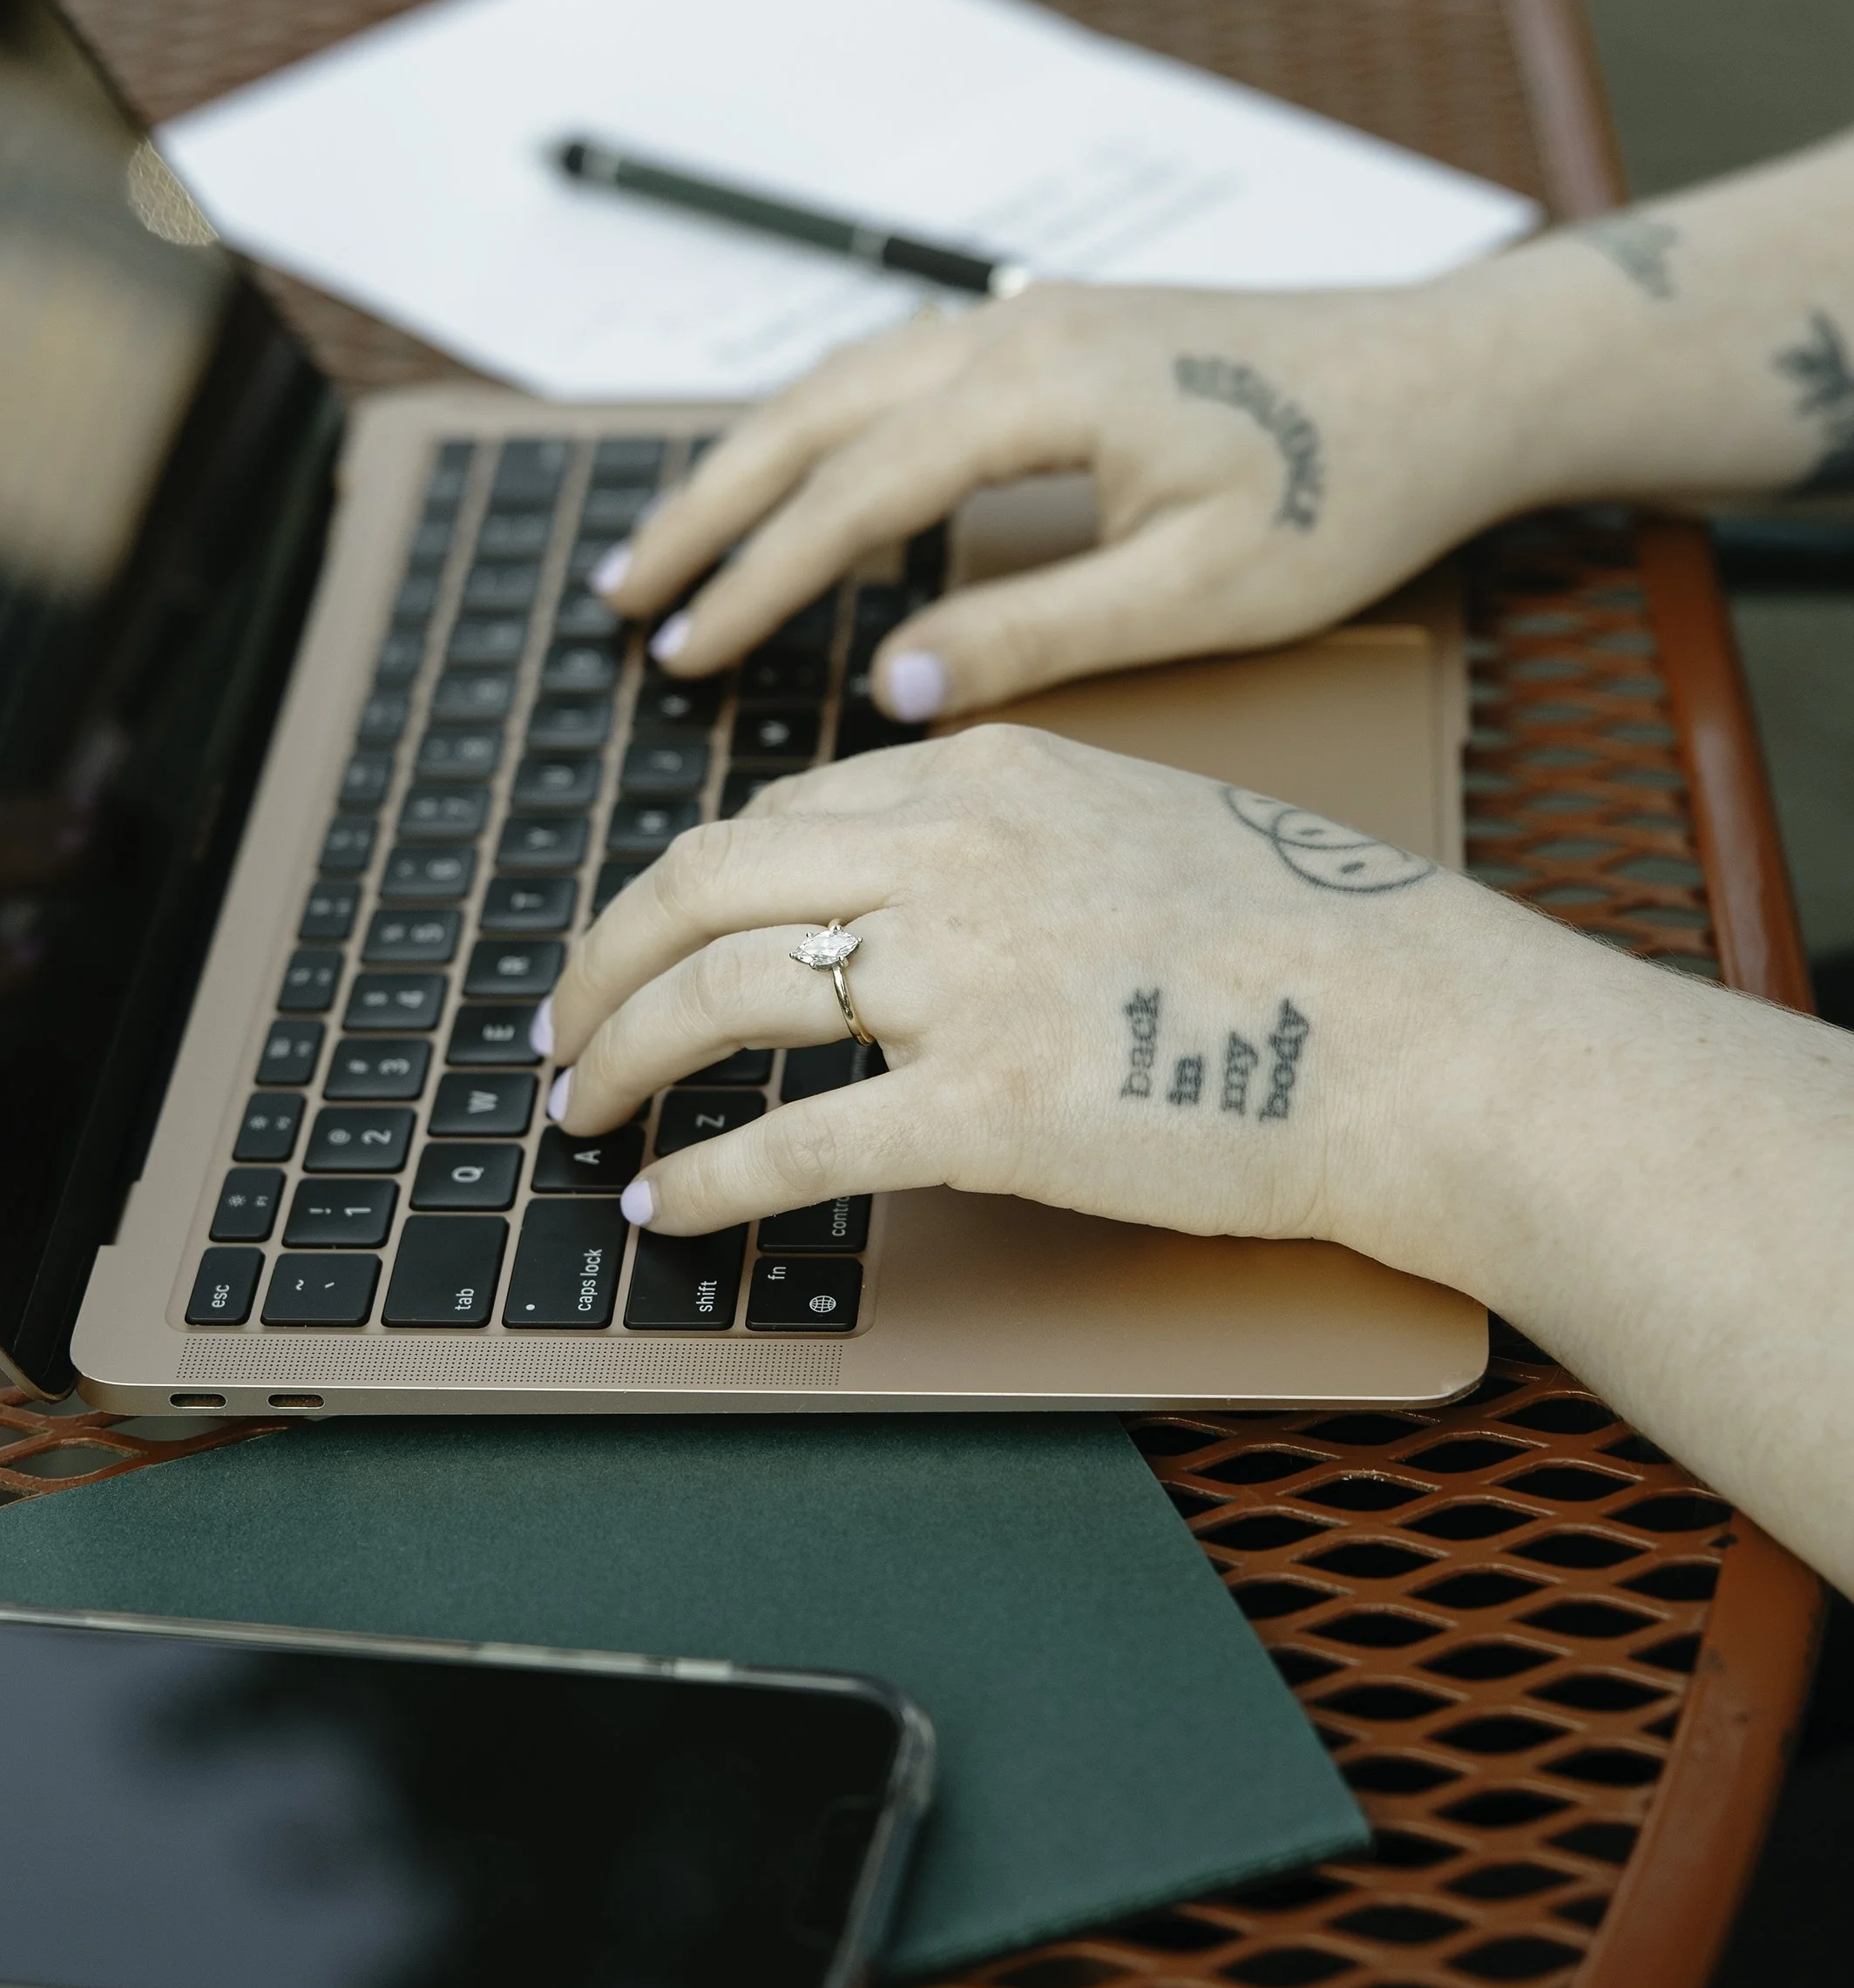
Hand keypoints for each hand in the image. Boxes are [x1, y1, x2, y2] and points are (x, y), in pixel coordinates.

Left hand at [546, 722, 1488, 1264]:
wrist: (1424, 1035)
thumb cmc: (1316, 944)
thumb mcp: (1146, 818)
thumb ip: (1015, 832)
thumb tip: (913, 876)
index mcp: (989, 776)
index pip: (774, 817)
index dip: (678, 889)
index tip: (641, 941)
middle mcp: (952, 853)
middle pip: (704, 884)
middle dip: (604, 961)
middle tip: (563, 1029)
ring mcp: (963, 977)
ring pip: (719, 996)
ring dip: (624, 1059)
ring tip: (584, 1114)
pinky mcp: (987, 1109)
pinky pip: (793, 1144)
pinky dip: (706, 1181)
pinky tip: (667, 1211)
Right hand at [596, 274, 1538, 715]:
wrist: (1455, 375)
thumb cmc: (1353, 488)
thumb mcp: (1200, 591)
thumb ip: (1036, 633)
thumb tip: (894, 687)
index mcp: (1042, 390)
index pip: (851, 495)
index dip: (757, 581)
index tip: (682, 654)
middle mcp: (1016, 330)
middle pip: (812, 416)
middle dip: (707, 509)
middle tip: (620, 597)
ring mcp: (1035, 315)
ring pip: (844, 382)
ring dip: (751, 461)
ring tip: (674, 546)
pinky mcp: (1061, 326)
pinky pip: (899, 371)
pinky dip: (823, 431)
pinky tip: (801, 484)